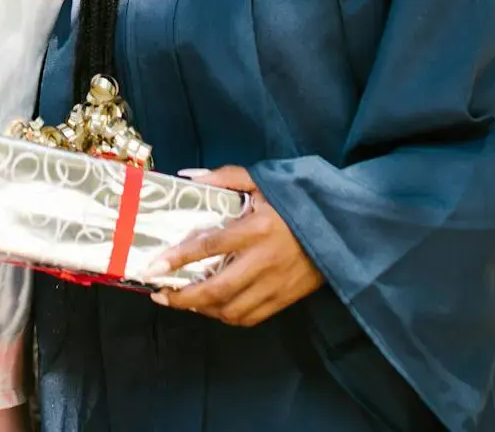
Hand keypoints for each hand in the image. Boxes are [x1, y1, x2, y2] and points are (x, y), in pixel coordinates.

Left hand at [145, 166, 322, 326]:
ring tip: (184, 299)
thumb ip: (225, 177)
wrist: (342, 225)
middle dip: (182, 297)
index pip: (209, 246)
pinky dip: (226, 316)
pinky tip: (213, 306)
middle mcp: (264, 260)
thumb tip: (187, 177)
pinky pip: (249, 318)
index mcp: (257, 228)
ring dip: (202, 309)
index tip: (152, 268)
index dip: (177, 258)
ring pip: (230, 310)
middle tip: (160, 294)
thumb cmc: (298, 200)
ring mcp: (276, 284)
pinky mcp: (285, 298)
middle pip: (215, 289)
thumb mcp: (264, 180)